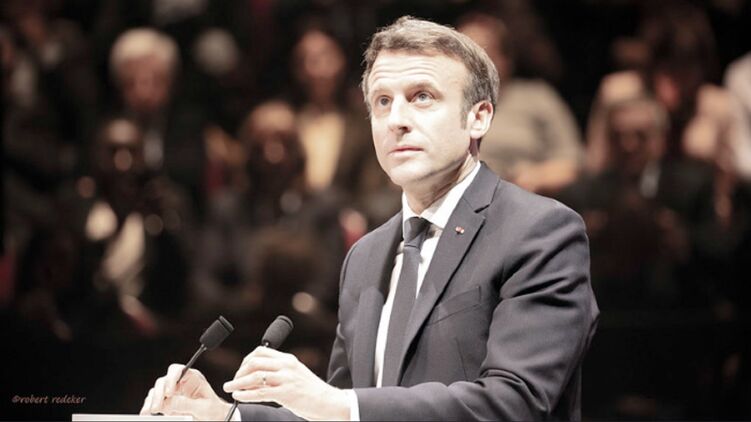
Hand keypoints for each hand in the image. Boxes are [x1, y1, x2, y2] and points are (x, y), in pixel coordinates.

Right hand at [140, 364, 231, 419]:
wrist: (214, 418)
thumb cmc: (213, 409)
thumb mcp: (203, 407)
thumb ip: (187, 403)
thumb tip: (169, 401)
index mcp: (192, 377)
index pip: (178, 370)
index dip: (171, 378)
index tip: (169, 392)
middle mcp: (181, 382)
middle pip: (164, 380)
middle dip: (159, 393)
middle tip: (158, 407)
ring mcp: (172, 392)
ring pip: (157, 390)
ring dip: (152, 400)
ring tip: (152, 411)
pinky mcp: (167, 402)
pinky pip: (154, 400)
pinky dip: (149, 405)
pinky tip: (147, 411)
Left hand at [224, 347, 350, 420]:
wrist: (328, 402)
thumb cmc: (311, 391)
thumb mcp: (294, 376)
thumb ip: (276, 374)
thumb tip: (252, 379)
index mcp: (288, 359)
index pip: (260, 352)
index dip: (246, 360)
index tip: (240, 371)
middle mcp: (286, 366)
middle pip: (254, 362)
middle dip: (239, 372)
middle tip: (233, 381)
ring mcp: (286, 379)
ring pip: (254, 376)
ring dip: (238, 382)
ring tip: (229, 388)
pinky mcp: (286, 393)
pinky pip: (260, 392)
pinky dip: (245, 394)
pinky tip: (238, 396)